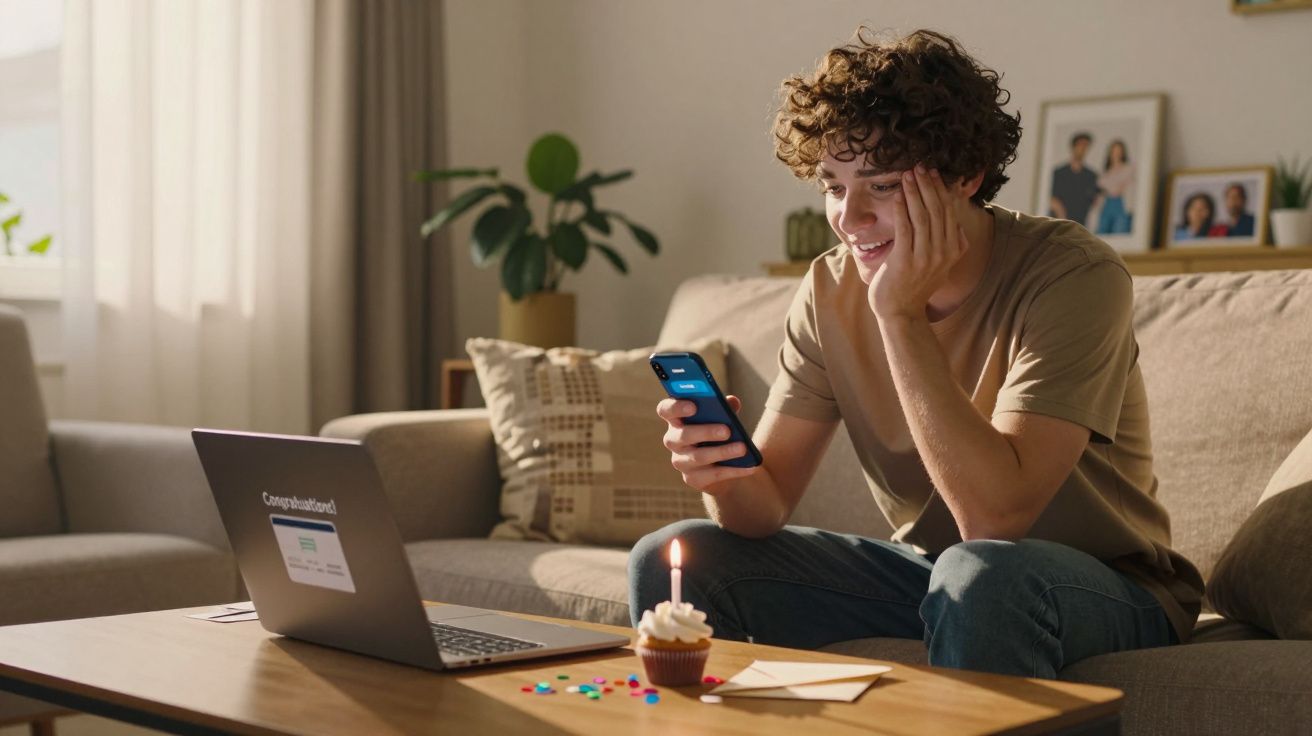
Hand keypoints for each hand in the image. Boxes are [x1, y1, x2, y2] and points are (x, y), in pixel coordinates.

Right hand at [657, 395, 759, 492]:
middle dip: (706, 432)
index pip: (666, 410)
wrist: (724, 464)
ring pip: (699, 457)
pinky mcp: (693, 479)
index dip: (676, 407)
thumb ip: (725, 407)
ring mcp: (681, 461)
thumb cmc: (718, 433)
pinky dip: (733, 470)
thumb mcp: (722, 418)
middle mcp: (673, 440)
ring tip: (743, 448)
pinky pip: (713, 475)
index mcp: (677, 419)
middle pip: (683, 435)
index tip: (693, 406)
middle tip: (727, 430)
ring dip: (723, 452)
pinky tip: (749, 467)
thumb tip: (732, 402)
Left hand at [869, 166, 969, 320]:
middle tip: (919, 167)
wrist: (901, 312)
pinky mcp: (906, 260)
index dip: (941, 190)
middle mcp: (943, 252)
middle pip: (937, 210)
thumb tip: (960, 228)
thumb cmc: (916, 286)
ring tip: (907, 175)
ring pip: (922, 216)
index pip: (949, 212)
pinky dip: (902, 210)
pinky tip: (897, 196)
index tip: (933, 173)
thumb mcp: (941, 265)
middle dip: (928, 186)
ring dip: (914, 193)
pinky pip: (905, 229)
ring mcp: (925, 257)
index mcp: (953, 249)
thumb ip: (953, 246)